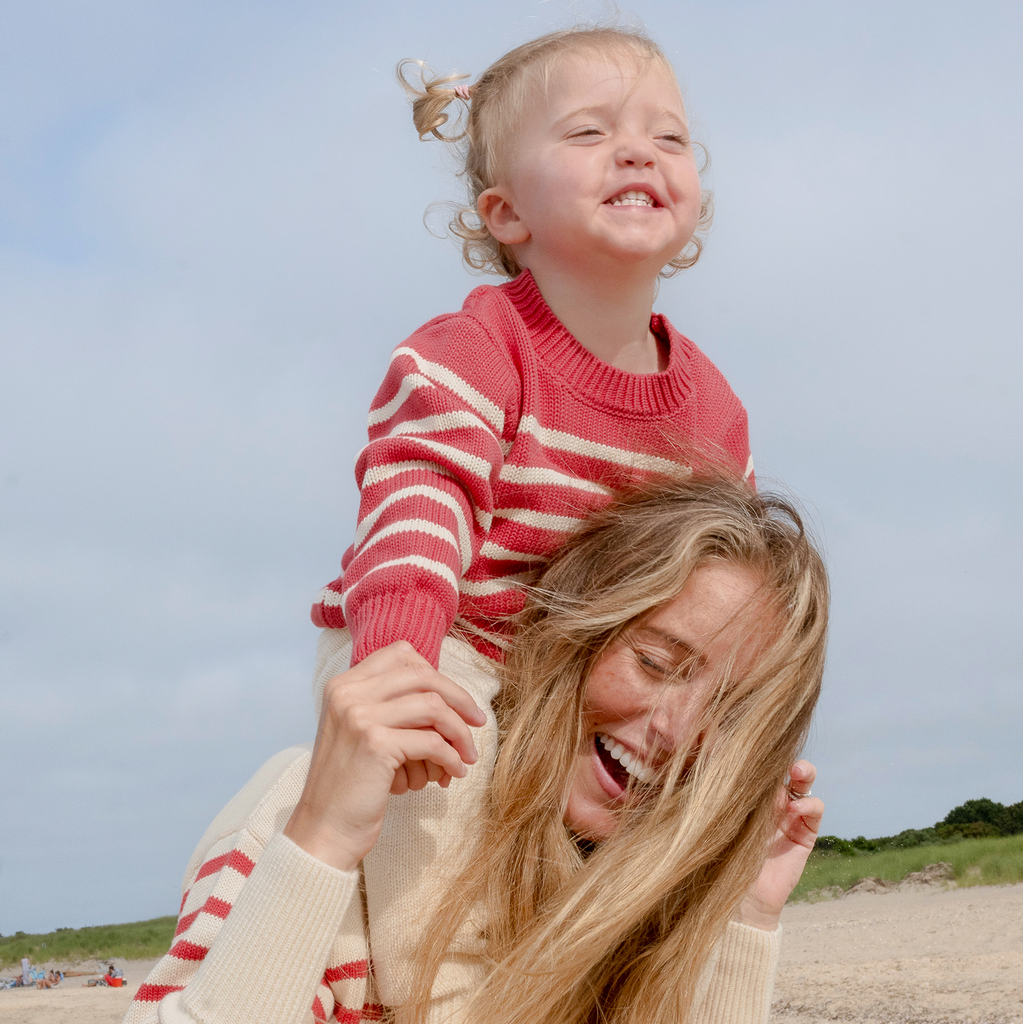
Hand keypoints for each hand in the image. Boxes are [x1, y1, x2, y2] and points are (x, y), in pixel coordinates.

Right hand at [283, 642, 485, 871]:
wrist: (322, 831)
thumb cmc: (351, 785)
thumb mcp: (361, 732)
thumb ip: (390, 706)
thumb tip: (448, 696)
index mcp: (343, 685)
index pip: (401, 654)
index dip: (436, 674)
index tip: (456, 700)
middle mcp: (348, 693)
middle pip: (423, 675)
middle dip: (459, 699)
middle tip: (478, 722)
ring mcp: (359, 716)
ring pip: (433, 706)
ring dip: (460, 733)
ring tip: (467, 756)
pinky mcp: (375, 744)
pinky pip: (432, 742)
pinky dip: (451, 757)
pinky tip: (455, 772)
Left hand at [734, 760, 822, 930]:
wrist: (740, 899)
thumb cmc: (721, 857)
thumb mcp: (723, 820)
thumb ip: (730, 796)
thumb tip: (722, 759)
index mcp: (747, 794)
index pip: (760, 766)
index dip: (762, 754)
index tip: (757, 748)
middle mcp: (770, 801)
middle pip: (784, 769)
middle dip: (787, 757)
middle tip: (785, 756)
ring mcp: (789, 815)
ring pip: (803, 785)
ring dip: (804, 773)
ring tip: (797, 773)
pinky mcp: (805, 833)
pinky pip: (814, 810)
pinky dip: (809, 803)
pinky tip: (796, 808)